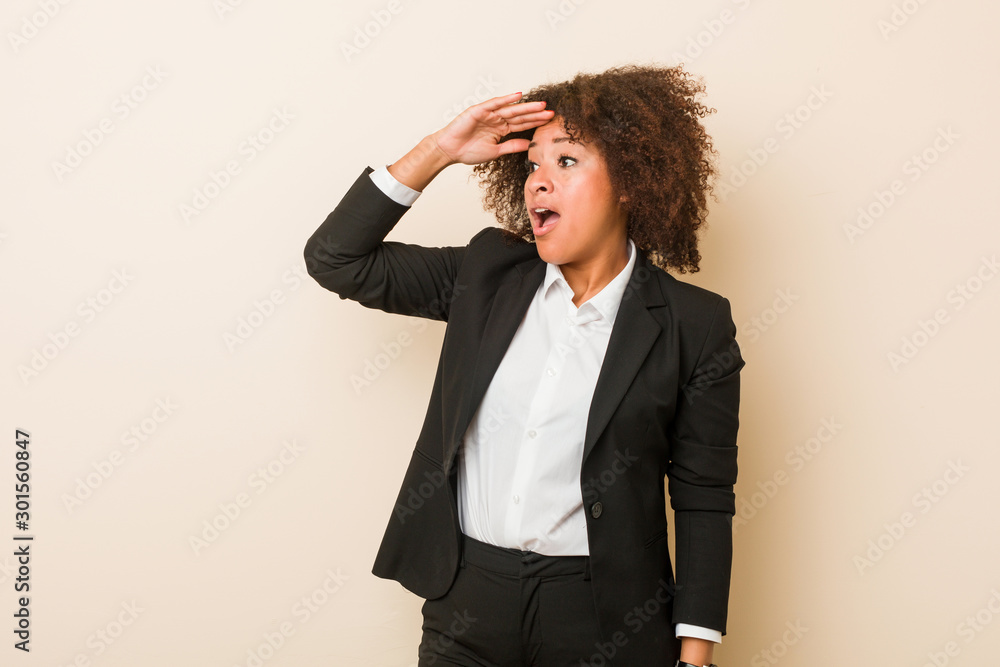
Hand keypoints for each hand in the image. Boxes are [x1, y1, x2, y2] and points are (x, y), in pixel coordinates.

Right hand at [429, 92, 554, 165]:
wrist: (449, 150)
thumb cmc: (468, 151)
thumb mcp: (496, 151)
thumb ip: (512, 146)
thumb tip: (529, 144)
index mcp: (501, 130)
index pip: (522, 125)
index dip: (536, 123)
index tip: (550, 122)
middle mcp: (497, 120)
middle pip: (520, 116)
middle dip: (536, 114)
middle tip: (551, 112)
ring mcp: (489, 114)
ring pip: (511, 109)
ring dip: (526, 107)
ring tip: (541, 105)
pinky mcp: (479, 110)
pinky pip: (495, 103)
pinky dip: (506, 99)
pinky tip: (518, 96)